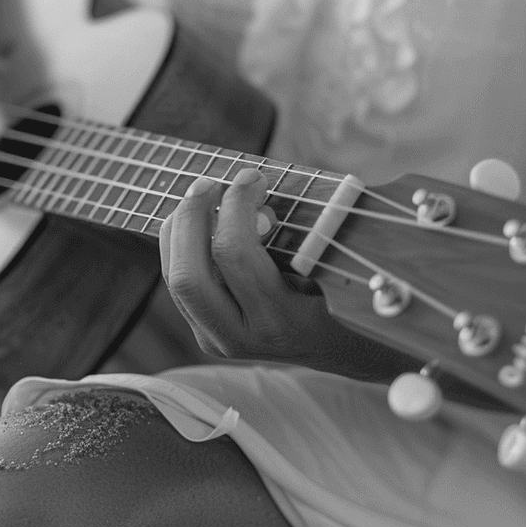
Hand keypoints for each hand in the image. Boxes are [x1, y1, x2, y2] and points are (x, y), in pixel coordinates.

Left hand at [159, 168, 415, 380]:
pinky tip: (200, 220)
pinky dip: (180, 245)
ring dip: (180, 229)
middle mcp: (243, 339)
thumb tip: (253, 184)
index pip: (235, 255)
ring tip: (204, 196)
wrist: (345, 349)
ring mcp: (219, 342)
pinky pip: (178, 284)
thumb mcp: (335, 264)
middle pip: (188, 275)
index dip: (237, 205)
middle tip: (210, 183)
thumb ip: (297, 230)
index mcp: (283, 323)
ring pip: (175, 279)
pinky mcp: (206, 335)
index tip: (254, 176)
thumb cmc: (350, 293)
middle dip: (192, 218)